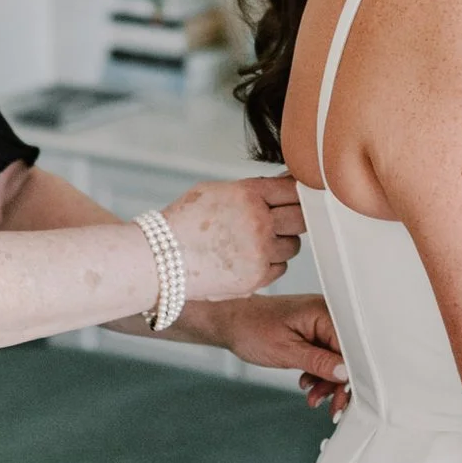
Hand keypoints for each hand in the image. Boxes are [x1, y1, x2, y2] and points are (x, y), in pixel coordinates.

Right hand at [163, 176, 303, 300]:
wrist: (160, 258)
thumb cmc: (184, 222)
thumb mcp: (215, 191)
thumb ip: (251, 189)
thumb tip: (285, 184)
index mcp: (248, 195)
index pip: (291, 189)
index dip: (298, 192)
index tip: (300, 195)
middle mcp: (258, 222)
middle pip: (301, 217)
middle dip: (295, 217)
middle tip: (286, 219)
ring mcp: (259, 252)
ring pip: (292, 245)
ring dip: (281, 242)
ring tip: (255, 241)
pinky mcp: (256, 277)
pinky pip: (279, 268)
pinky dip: (270, 263)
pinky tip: (248, 258)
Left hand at [185, 295, 349, 416]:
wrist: (229, 320)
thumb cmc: (251, 328)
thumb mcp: (286, 351)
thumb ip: (318, 363)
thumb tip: (346, 374)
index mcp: (323, 312)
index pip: (351, 347)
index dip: (350, 375)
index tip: (344, 397)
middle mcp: (326, 314)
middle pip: (346, 354)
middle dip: (338, 382)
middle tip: (332, 406)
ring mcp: (319, 322)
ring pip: (336, 358)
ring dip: (326, 381)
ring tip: (313, 397)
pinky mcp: (312, 331)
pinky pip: (324, 355)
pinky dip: (318, 373)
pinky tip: (307, 384)